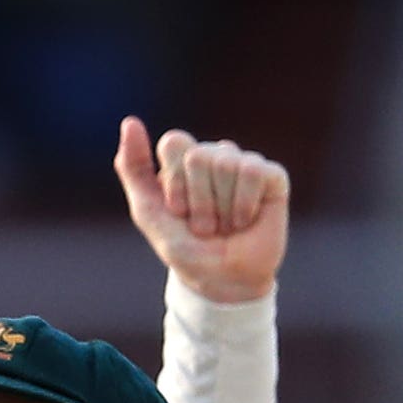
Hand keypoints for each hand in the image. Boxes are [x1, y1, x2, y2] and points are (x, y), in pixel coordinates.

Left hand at [117, 119, 289, 304]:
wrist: (222, 280)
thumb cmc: (185, 247)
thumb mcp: (148, 211)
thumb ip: (133, 168)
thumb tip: (130, 122)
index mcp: (183, 158)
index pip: (175, 143)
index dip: (175, 183)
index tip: (178, 211)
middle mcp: (214, 154)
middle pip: (198, 156)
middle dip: (198, 201)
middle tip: (204, 225)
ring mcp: (243, 163)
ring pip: (226, 164)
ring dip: (221, 208)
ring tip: (225, 225)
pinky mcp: (272, 176)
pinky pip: (254, 173)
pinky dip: (245, 205)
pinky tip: (246, 219)